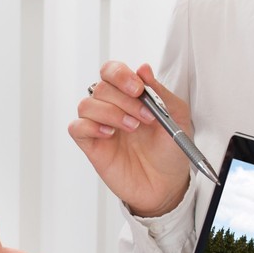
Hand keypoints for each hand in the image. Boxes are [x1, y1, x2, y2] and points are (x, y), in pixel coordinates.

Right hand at [69, 62, 191, 217]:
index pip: (111, 71)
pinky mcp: (91, 145)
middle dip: (124, 100)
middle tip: (145, 117)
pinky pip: (77, 128)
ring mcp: (99, 126)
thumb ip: (160, 92)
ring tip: (132, 128)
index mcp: (129, 95)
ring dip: (110, 113)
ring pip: (86, 105)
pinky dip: (90, 127)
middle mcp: (111, 107)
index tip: (138, 89)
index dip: (120, 74)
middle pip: (101, 87)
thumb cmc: (169, 150)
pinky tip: (109, 135)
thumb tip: (143, 68)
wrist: (167, 183)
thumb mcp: (176, 116)